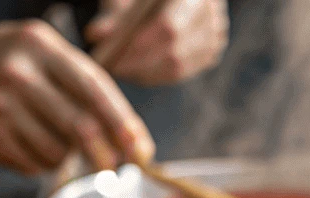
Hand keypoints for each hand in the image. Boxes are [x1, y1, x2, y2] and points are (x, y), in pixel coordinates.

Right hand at [0, 19, 154, 174]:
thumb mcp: (33, 50)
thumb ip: (76, 83)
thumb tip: (126, 134)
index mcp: (39, 45)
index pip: (96, 90)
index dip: (125, 126)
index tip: (141, 151)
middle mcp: (19, 72)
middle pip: (82, 129)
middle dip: (106, 157)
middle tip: (114, 170)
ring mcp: (0, 106)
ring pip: (58, 153)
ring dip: (66, 160)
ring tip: (51, 143)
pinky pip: (32, 164)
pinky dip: (39, 164)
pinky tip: (24, 145)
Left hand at [86, 0, 227, 85]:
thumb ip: (115, 11)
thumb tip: (94, 35)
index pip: (167, 28)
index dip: (140, 46)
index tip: (115, 59)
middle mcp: (209, 11)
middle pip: (174, 51)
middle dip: (140, 65)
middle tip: (114, 70)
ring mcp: (215, 32)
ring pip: (179, 66)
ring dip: (146, 73)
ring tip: (122, 69)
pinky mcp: (212, 49)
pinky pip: (182, 71)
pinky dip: (157, 75)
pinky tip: (137, 71)